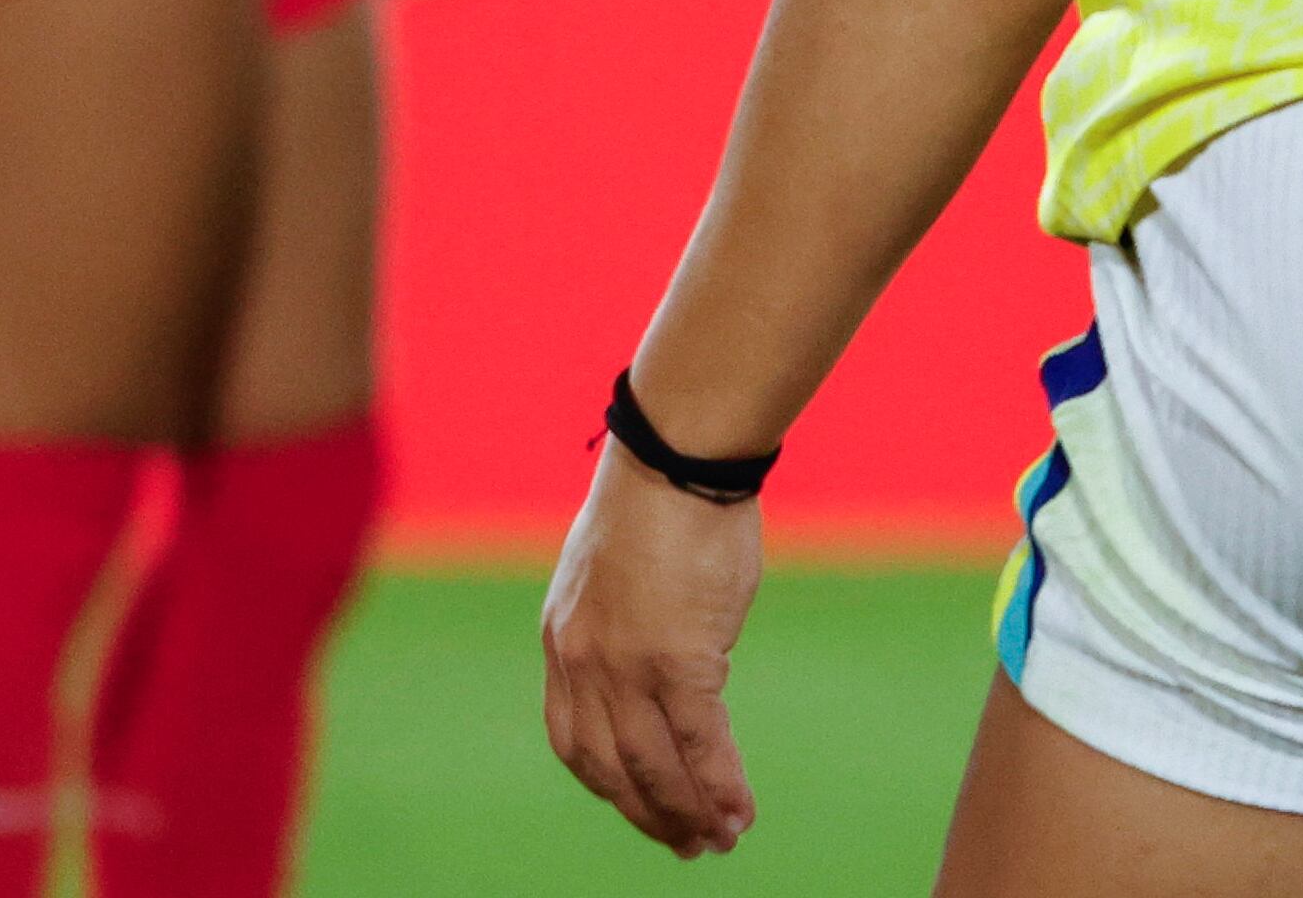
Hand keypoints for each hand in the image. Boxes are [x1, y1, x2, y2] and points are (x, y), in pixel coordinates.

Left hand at [542, 445, 765, 855]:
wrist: (677, 457)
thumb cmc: (662, 498)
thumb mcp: (617, 571)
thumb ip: (625, 623)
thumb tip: (666, 655)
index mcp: (564, 642)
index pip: (575, 741)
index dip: (609, 785)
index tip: (642, 807)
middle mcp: (584, 664)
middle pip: (609, 767)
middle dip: (648, 813)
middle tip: (685, 845)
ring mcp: (627, 666)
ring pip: (652, 765)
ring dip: (686, 812)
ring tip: (720, 840)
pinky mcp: (678, 657)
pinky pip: (698, 741)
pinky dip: (718, 783)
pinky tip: (739, 809)